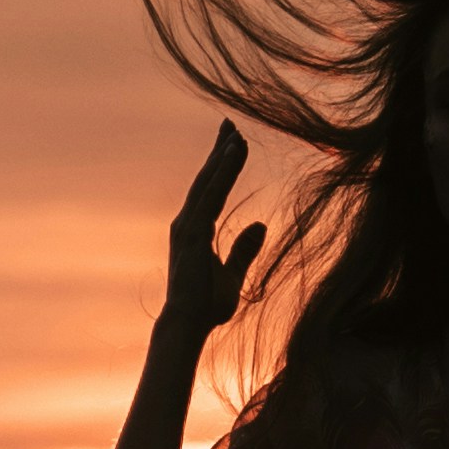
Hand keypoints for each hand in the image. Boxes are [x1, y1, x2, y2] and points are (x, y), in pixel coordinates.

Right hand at [161, 122, 266, 338]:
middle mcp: (187, 223)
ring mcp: (187, 226)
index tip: (231, 143)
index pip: (210, 189)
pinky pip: (211, 196)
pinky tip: (232, 154)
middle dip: (218, 151)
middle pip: (205, 179)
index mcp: (196, 230)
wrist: (189, 324)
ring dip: (221, 157)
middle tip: (230, 125)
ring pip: (207, 182)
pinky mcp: (193, 233)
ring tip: (235, 133)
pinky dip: (222, 173)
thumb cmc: (207, 305)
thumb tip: (261, 226)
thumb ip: (244, 250)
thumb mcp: (233, 274)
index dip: (221, 166)